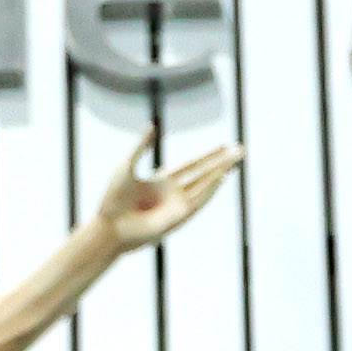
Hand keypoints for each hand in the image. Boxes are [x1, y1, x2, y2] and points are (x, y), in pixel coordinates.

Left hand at [95, 133, 243, 247]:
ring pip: (205, 185)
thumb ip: (142, 145)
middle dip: (222, 161)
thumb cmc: (113, 199)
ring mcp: (177, 205)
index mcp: (162, 181)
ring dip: (221, 172)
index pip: (191, 166)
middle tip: (241, 150)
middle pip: (204, 173)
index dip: (208, 156)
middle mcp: (173, 193)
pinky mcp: (178, 216)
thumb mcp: (127, 165)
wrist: (110, 225)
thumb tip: (152, 126)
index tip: (223, 146)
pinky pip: (199, 200)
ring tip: (236, 160)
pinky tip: (222, 176)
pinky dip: (211, 188)